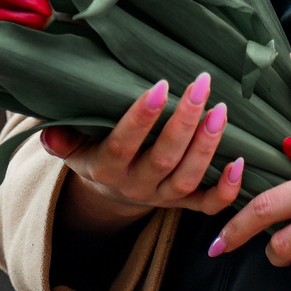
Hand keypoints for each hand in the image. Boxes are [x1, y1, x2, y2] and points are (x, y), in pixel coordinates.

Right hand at [44, 72, 247, 234]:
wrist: (108, 194)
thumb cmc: (92, 152)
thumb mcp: (70, 146)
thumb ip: (61, 138)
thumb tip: (49, 132)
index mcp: (107, 168)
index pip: (124, 143)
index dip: (142, 117)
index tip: (160, 85)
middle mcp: (135, 185)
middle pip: (164, 158)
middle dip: (185, 121)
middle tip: (201, 85)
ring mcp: (161, 198)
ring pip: (188, 178)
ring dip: (207, 146)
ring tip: (221, 110)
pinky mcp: (182, 206)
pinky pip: (207, 206)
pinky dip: (226, 190)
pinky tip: (240, 163)